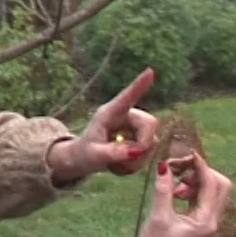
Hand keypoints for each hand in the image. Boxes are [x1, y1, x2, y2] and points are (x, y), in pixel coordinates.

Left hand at [48, 68, 159, 182]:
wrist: (84, 159)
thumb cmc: (84, 153)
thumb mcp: (93, 155)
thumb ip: (111, 153)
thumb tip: (134, 151)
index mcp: (110, 113)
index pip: (126, 97)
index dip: (139, 85)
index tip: (150, 71)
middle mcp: (126, 116)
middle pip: (150, 123)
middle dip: (143, 145)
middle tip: (127, 159)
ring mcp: (134, 127)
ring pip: (151, 141)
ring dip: (137, 159)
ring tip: (116, 164)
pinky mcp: (140, 138)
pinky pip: (149, 152)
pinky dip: (137, 163)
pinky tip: (122, 165)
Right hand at [119, 149, 232, 236]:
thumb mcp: (158, 216)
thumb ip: (164, 189)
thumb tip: (164, 165)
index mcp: (206, 222)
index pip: (212, 185)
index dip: (201, 166)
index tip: (188, 154)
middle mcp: (212, 222)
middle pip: (221, 186)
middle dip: (203, 173)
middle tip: (182, 171)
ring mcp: (208, 222)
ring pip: (213, 191)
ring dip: (196, 181)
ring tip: (175, 187)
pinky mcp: (200, 221)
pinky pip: (204, 197)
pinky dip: (193, 189)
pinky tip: (176, 193)